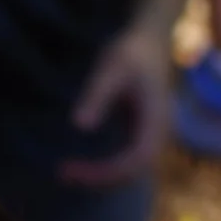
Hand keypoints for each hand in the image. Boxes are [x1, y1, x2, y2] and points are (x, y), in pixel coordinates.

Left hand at [61, 20, 172, 187]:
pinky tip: (77, 166)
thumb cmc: (130, 52)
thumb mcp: (111, 67)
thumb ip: (97, 94)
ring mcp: (152, 135)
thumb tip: (79, 125)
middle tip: (61, 173)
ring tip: (64, 172)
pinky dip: (102, 169)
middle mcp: (159, 131)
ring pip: (130, 170)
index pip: (137, 157)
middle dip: (99, 178)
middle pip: (134, 170)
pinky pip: (125, 161)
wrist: (149, 42)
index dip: (106, 170)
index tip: (72, 168)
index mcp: (157, 117)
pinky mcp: (141, 135)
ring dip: (100, 178)